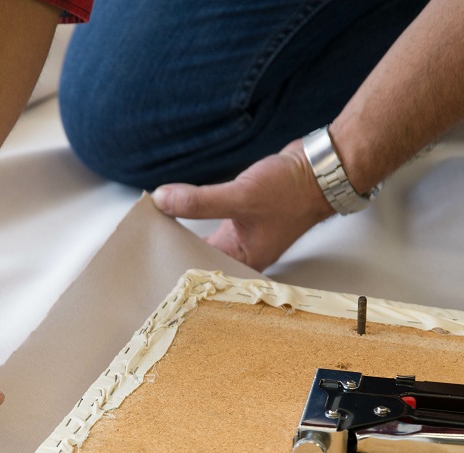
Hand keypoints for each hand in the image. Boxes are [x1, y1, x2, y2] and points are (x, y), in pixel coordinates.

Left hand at [151, 140, 333, 269]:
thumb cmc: (293, 191)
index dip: (175, 265)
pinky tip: (176, 209)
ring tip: (153, 225)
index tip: (148, 257)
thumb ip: (200, 200)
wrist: (320, 169)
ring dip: (183, 231)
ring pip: (203, 239)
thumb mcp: (242, 195)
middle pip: (199, 258)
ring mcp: (242, 234)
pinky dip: (194, 215)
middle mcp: (242, 252)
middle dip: (174, 248)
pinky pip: (210, 221)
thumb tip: (162, 200)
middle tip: (143, 241)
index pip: (201, 272)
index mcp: (245, 261)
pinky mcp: (240, 216)